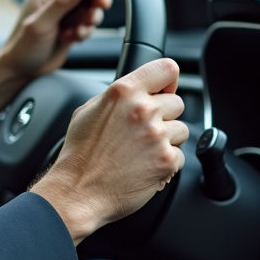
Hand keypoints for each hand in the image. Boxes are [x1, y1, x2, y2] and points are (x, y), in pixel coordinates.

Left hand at [0, 0, 122, 78]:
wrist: (21, 69)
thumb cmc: (23, 46)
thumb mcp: (41, 24)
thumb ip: (61, 2)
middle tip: (97, 10)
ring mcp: (65, 9)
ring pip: (92, 5)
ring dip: (90, 19)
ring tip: (77, 31)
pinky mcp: (71, 23)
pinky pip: (89, 21)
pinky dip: (85, 30)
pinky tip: (72, 38)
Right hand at [30, 58, 188, 244]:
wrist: (78, 190)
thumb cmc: (79, 154)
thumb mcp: (87, 111)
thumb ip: (116, 97)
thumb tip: (136, 92)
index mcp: (123, 92)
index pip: (166, 69)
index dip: (167, 81)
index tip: (163, 91)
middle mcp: (142, 110)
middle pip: (177, 102)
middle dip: (164, 115)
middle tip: (142, 131)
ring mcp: (157, 136)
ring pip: (181, 130)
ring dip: (166, 140)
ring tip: (141, 150)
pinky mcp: (167, 160)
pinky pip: (180, 156)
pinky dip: (166, 162)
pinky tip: (144, 165)